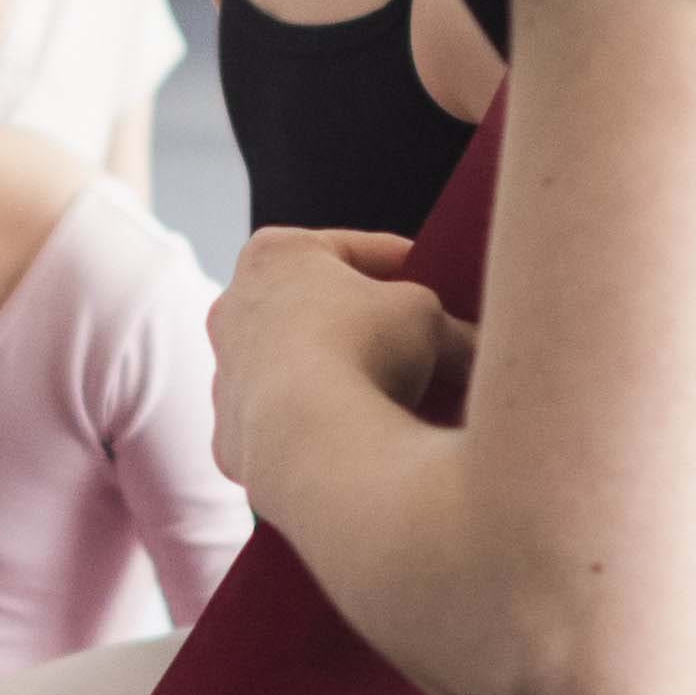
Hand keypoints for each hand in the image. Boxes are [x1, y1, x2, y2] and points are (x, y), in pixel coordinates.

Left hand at [210, 225, 469, 488]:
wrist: (315, 444)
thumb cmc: (365, 353)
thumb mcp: (430, 317)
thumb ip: (449, 324)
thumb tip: (470, 350)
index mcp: (275, 255)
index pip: (357, 250)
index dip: (410, 267)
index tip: (444, 287)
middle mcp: (234, 309)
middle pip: (322, 311)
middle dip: (375, 328)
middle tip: (429, 347)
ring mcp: (226, 377)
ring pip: (301, 371)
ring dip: (346, 381)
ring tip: (405, 403)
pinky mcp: (231, 440)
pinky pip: (292, 426)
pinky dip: (324, 430)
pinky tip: (365, 445)